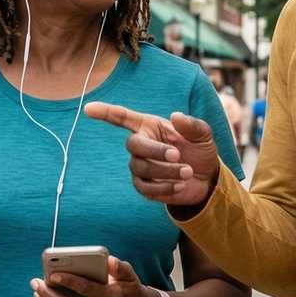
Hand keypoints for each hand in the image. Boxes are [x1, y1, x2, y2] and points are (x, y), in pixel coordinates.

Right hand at [85, 102, 218, 207]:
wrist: (206, 179)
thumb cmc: (200, 151)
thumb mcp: (203, 135)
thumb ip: (192, 125)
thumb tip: (176, 116)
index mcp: (150, 127)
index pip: (122, 117)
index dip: (105, 112)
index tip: (89, 108)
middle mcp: (141, 145)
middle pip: (133, 145)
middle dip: (155, 151)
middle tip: (177, 155)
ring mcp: (140, 167)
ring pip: (141, 168)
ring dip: (166, 171)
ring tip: (188, 172)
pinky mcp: (144, 187)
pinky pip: (146, 188)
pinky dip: (165, 187)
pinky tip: (180, 185)